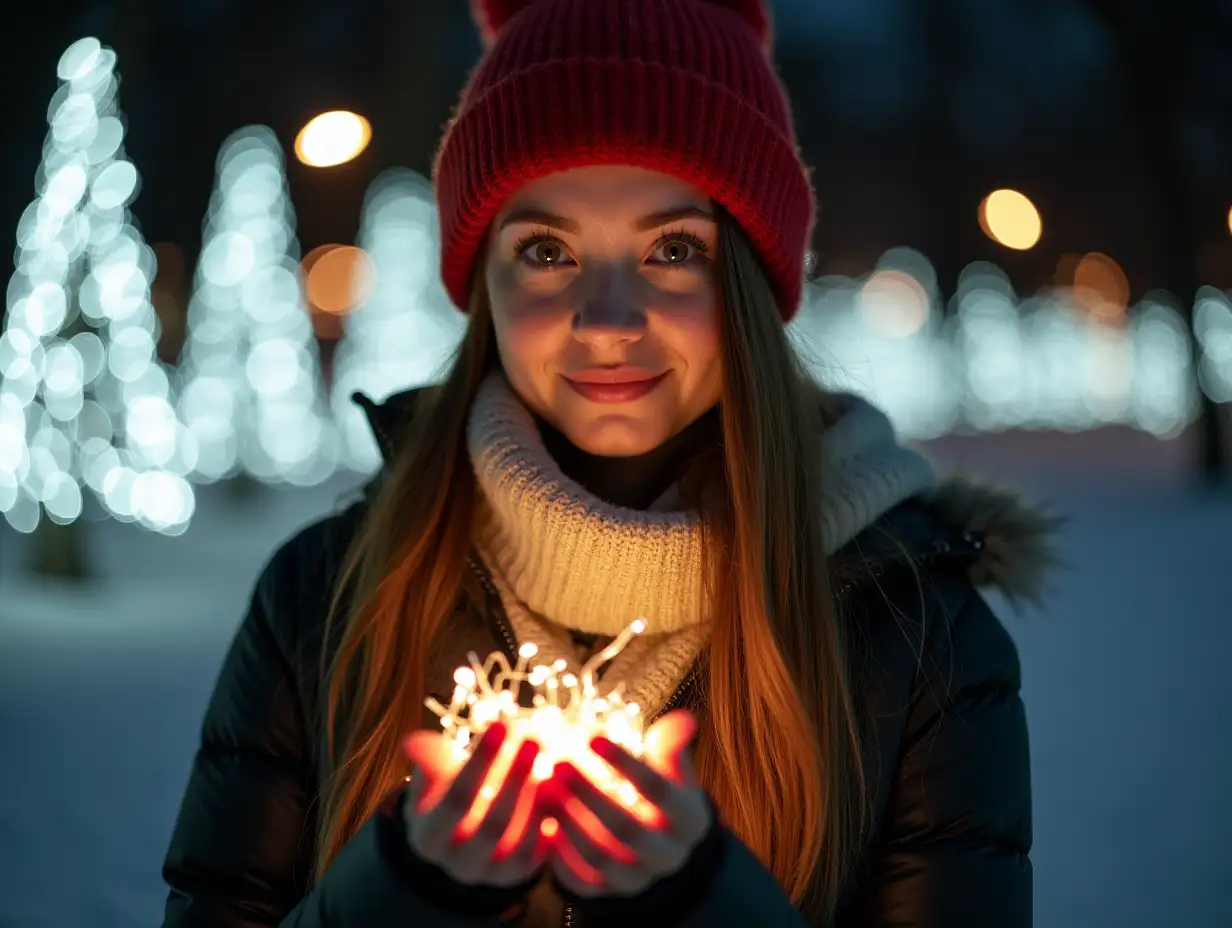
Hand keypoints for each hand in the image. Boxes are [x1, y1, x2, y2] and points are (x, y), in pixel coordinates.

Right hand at [402, 721, 550, 887]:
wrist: (460, 840)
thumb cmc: (446, 797)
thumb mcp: (432, 782)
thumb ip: (429, 763)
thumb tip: (413, 743)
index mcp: (429, 840)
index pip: (456, 799)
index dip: (480, 762)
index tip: (501, 725)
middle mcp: (458, 865)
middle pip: (492, 822)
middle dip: (515, 778)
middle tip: (535, 739)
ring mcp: (490, 876)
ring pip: (518, 841)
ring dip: (537, 800)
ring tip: (554, 761)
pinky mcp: (519, 877)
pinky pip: (540, 856)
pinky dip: (551, 824)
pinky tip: (562, 791)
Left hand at [544, 709, 712, 897]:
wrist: (658, 852)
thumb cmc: (662, 798)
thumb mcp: (673, 773)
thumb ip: (671, 748)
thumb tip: (684, 717)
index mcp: (690, 821)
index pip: (659, 791)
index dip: (625, 764)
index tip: (593, 736)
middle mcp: (668, 857)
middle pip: (627, 828)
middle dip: (589, 793)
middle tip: (559, 762)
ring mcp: (637, 880)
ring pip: (600, 856)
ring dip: (569, 821)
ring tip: (544, 787)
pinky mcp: (607, 894)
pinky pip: (581, 880)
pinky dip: (560, 854)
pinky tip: (542, 824)